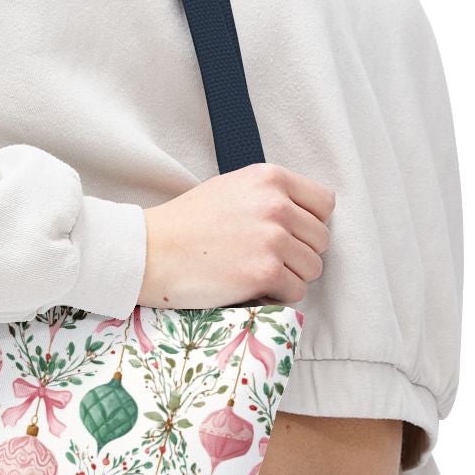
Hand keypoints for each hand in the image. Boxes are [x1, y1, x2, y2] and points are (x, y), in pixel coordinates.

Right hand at [139, 162, 333, 308]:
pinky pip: (296, 291)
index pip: (324, 202)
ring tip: (255, 273)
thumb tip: (304, 218)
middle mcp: (276, 204)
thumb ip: (269, 196)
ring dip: (290, 276)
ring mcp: (272, 238)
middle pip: (321, 239)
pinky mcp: (265, 272)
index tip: (289, 235)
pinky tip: (250, 287)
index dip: (309, 223)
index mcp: (270, 178)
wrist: (150, 251)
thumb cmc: (185, 224)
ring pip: (313, 267)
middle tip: (265, 259)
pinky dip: (277, 296)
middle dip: (299, 253)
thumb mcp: (231, 189)